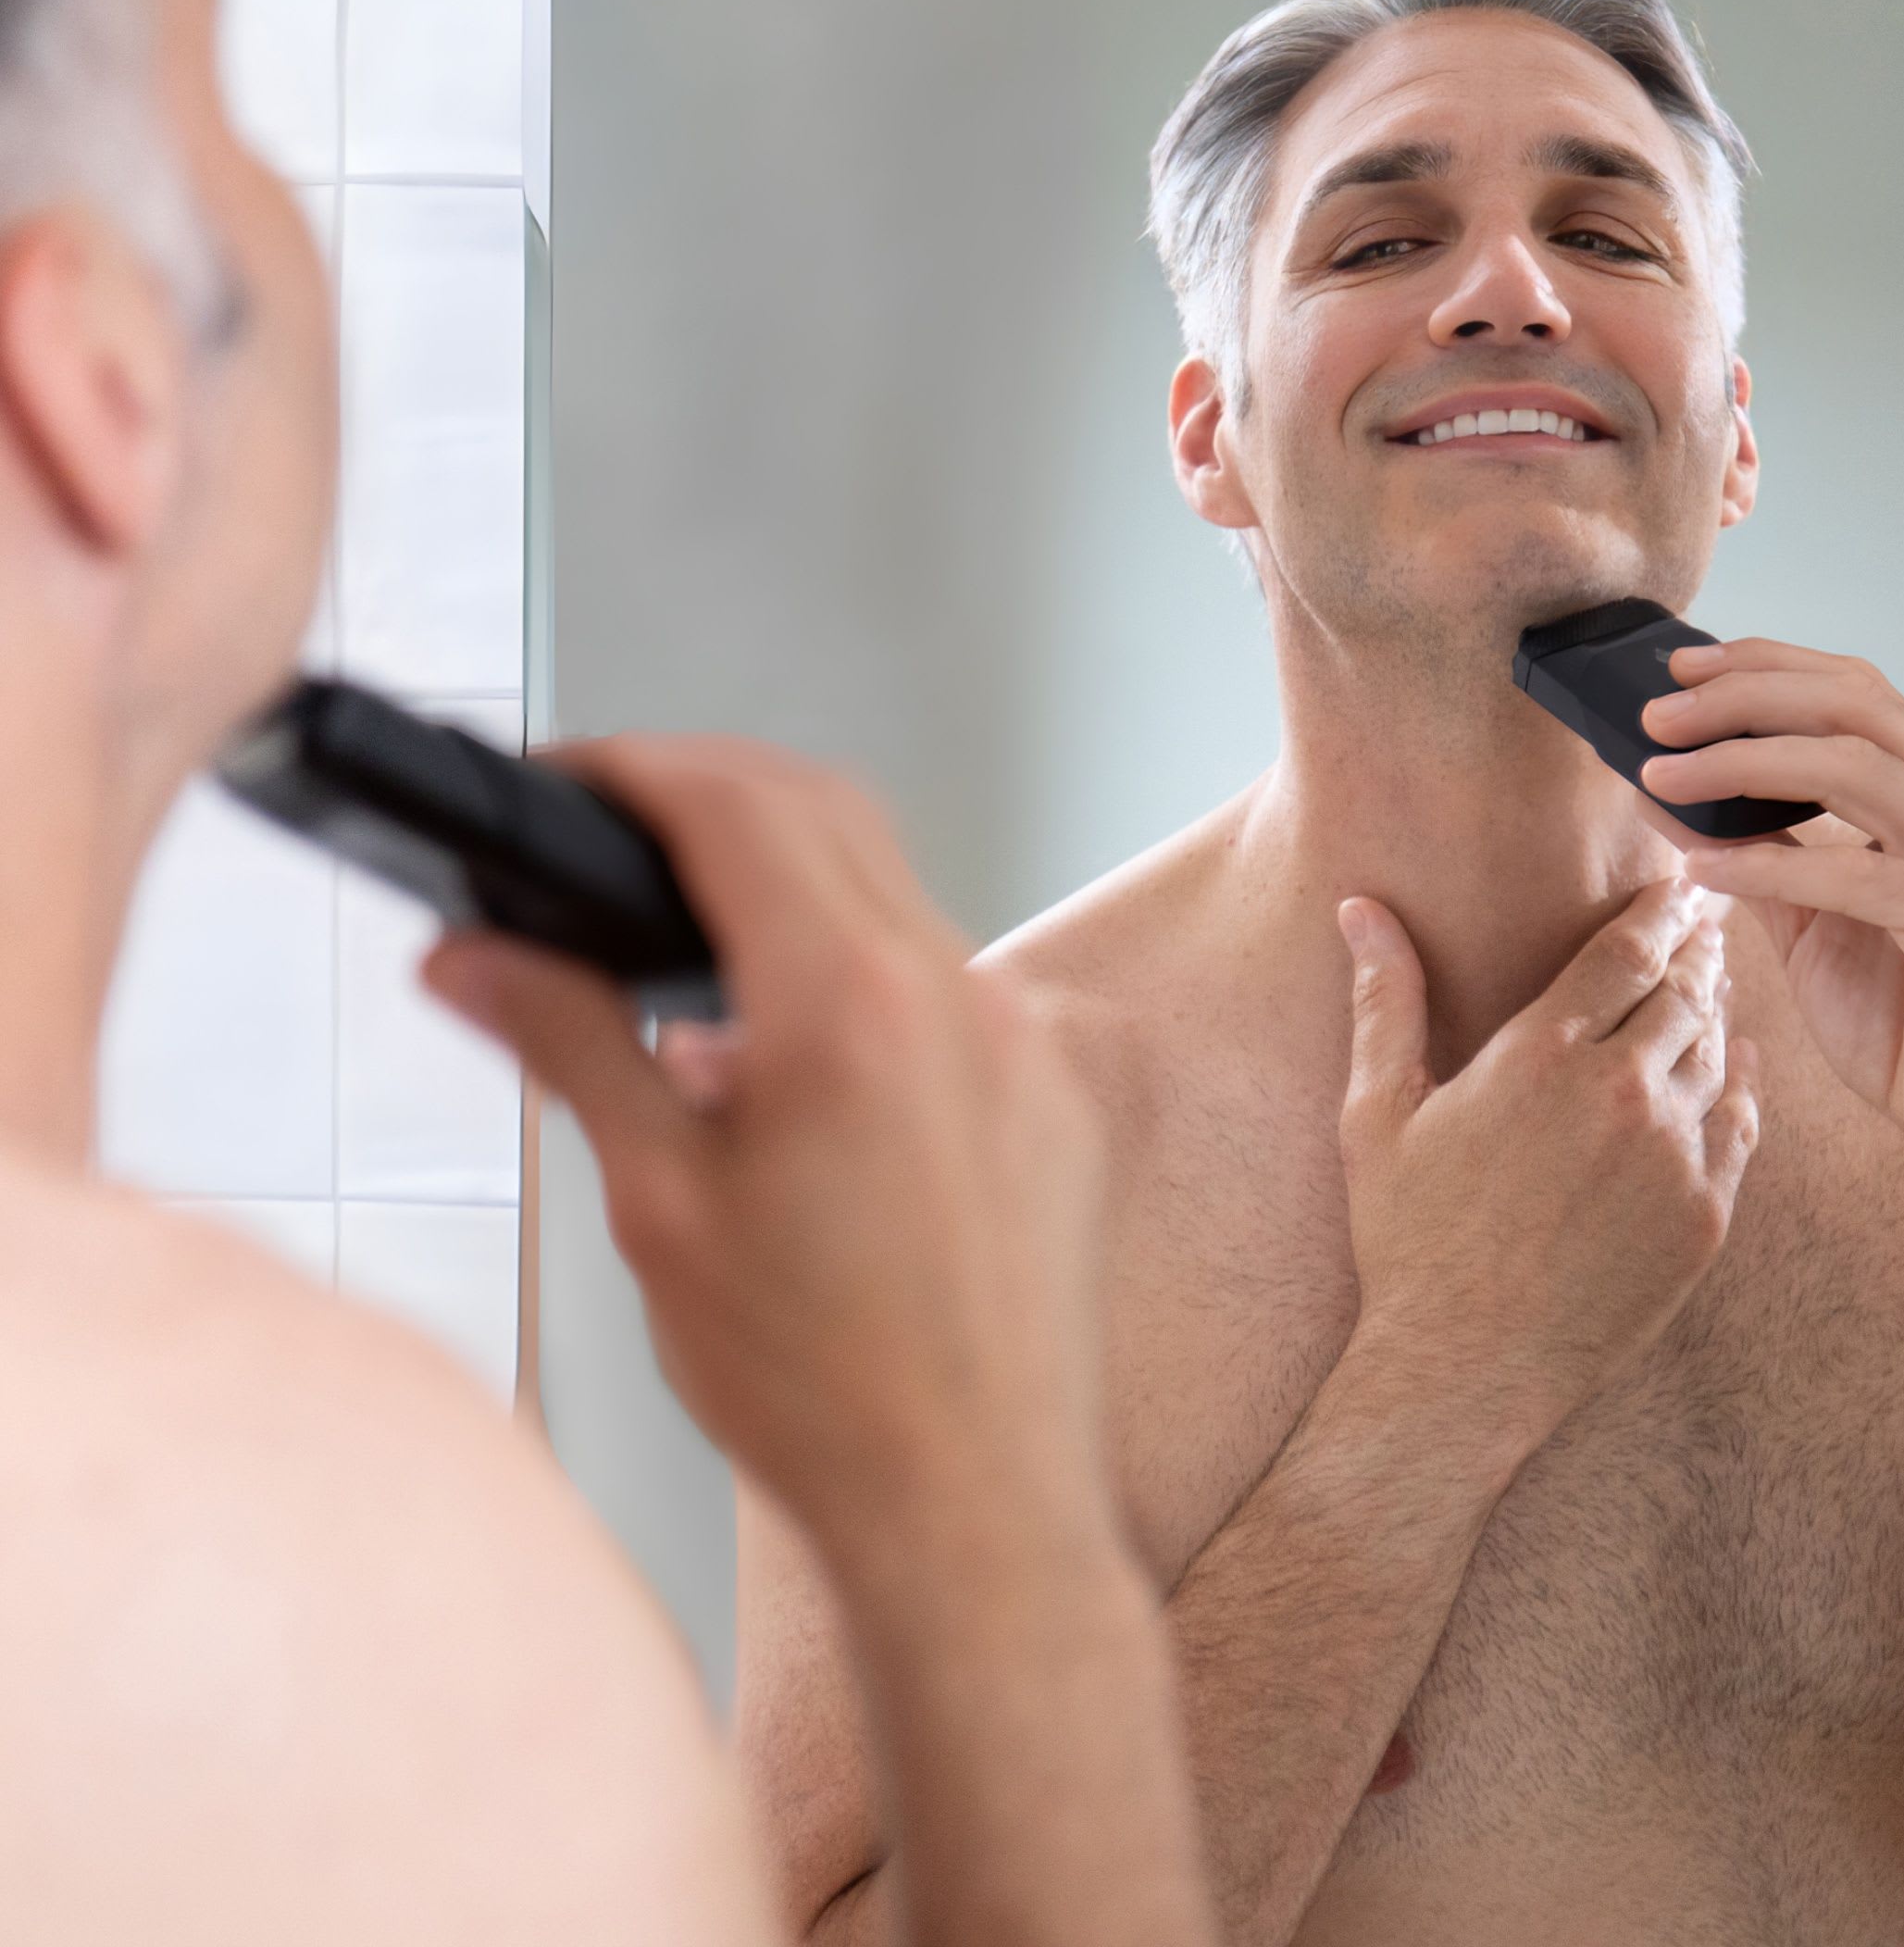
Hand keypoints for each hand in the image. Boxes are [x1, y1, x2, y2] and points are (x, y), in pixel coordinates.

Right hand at [421, 735, 1113, 1568]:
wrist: (975, 1507)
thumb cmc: (826, 1392)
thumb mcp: (658, 1208)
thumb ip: (570, 1048)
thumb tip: (479, 961)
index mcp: (850, 1008)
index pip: (736, 805)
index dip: (635, 769)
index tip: (571, 780)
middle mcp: (957, 998)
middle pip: (823, 812)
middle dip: (709, 793)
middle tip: (613, 834)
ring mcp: (1021, 1039)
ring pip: (891, 892)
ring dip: (788, 885)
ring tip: (686, 962)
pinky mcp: (1052, 1091)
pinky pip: (945, 979)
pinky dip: (857, 969)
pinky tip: (788, 1056)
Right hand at [1337, 877, 1757, 1457]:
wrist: (1464, 1368)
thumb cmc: (1407, 1237)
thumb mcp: (1377, 1111)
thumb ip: (1385, 999)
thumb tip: (1359, 907)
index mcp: (1541, 1054)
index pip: (1625, 950)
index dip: (1659, 907)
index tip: (1678, 882)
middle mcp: (1620, 1092)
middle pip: (1683, 991)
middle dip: (1697, 947)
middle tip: (1709, 919)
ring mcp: (1671, 1157)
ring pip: (1717, 1054)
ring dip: (1718, 1011)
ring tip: (1711, 987)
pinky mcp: (1703, 1217)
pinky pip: (1739, 1128)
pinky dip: (1742, 1087)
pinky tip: (1738, 1070)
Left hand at [1638, 636, 1903, 1200]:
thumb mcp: (1812, 921)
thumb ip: (1756, 851)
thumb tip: (1665, 788)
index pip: (1858, 692)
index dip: (1767, 665)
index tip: (1681, 665)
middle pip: (1855, 705)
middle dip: (1745, 696)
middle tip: (1655, 710)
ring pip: (1854, 767)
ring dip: (1740, 761)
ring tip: (1658, 770)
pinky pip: (1854, 874)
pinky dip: (1765, 863)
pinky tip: (1698, 865)